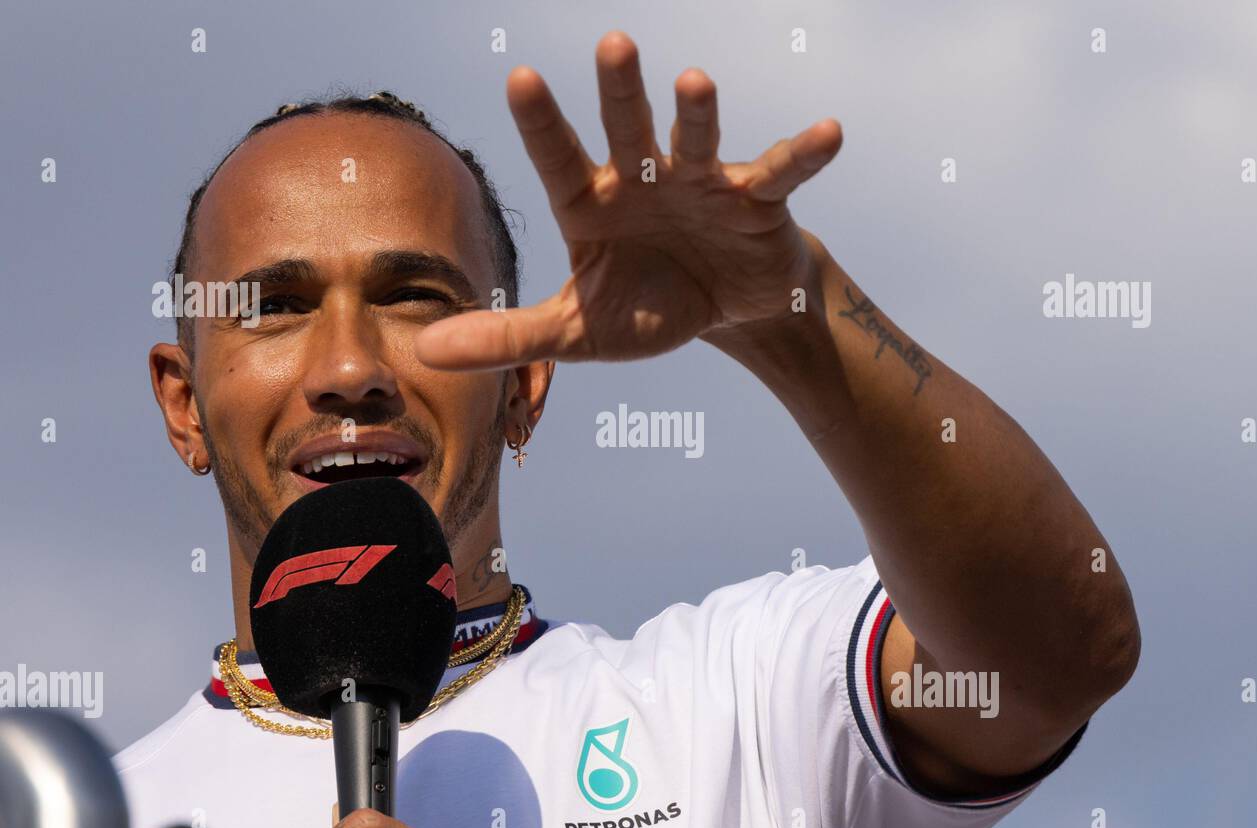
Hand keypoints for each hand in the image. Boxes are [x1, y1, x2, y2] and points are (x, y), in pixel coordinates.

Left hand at [415, 30, 842, 370]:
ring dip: (699, 115)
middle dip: (621, 92)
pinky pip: (780, 171)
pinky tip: (829, 132)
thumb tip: (423, 349)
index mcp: (592, 204)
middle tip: (613, 46)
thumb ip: (507, 336)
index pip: (559, 161)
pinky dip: (805, 154)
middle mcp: (643, 179)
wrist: (726, 312)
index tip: (519, 77)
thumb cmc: (646, 306)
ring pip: (697, 140)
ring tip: (695, 83)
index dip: (543, 124)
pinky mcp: (756, 199)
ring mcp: (701, 182)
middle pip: (627, 129)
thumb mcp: (576, 331)